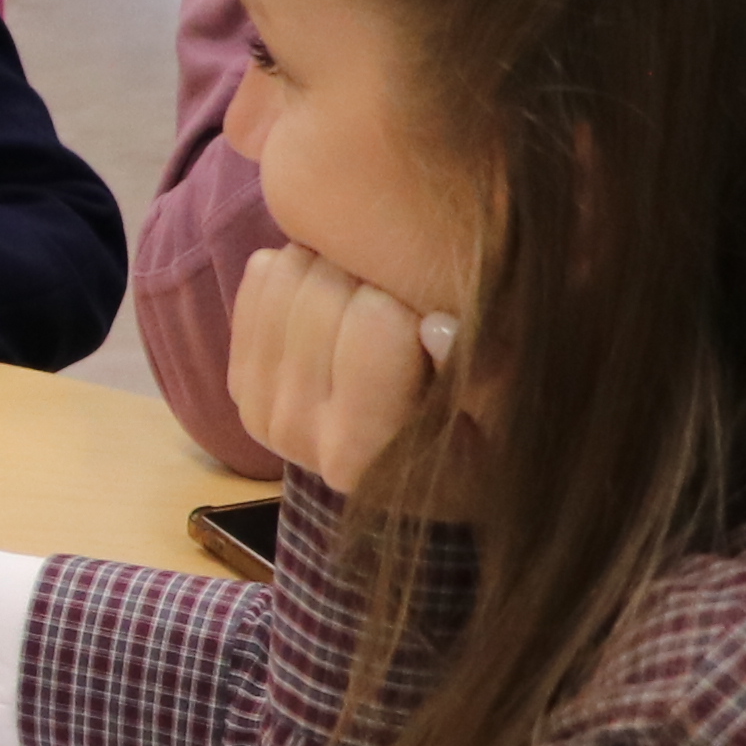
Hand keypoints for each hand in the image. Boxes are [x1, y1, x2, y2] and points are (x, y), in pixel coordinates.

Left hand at [230, 244, 465, 510]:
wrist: (414, 473)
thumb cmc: (475, 438)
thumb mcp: (504, 413)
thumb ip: (485, 370)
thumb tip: (437, 328)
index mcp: (363, 450)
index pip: (375, 320)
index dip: (412, 303)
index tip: (430, 324)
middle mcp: (297, 434)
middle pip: (326, 288)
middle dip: (370, 282)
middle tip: (399, 310)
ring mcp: (260, 407)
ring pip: (291, 272)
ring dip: (335, 272)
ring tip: (370, 309)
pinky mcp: (241, 381)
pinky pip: (263, 275)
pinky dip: (301, 274)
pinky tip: (334, 309)